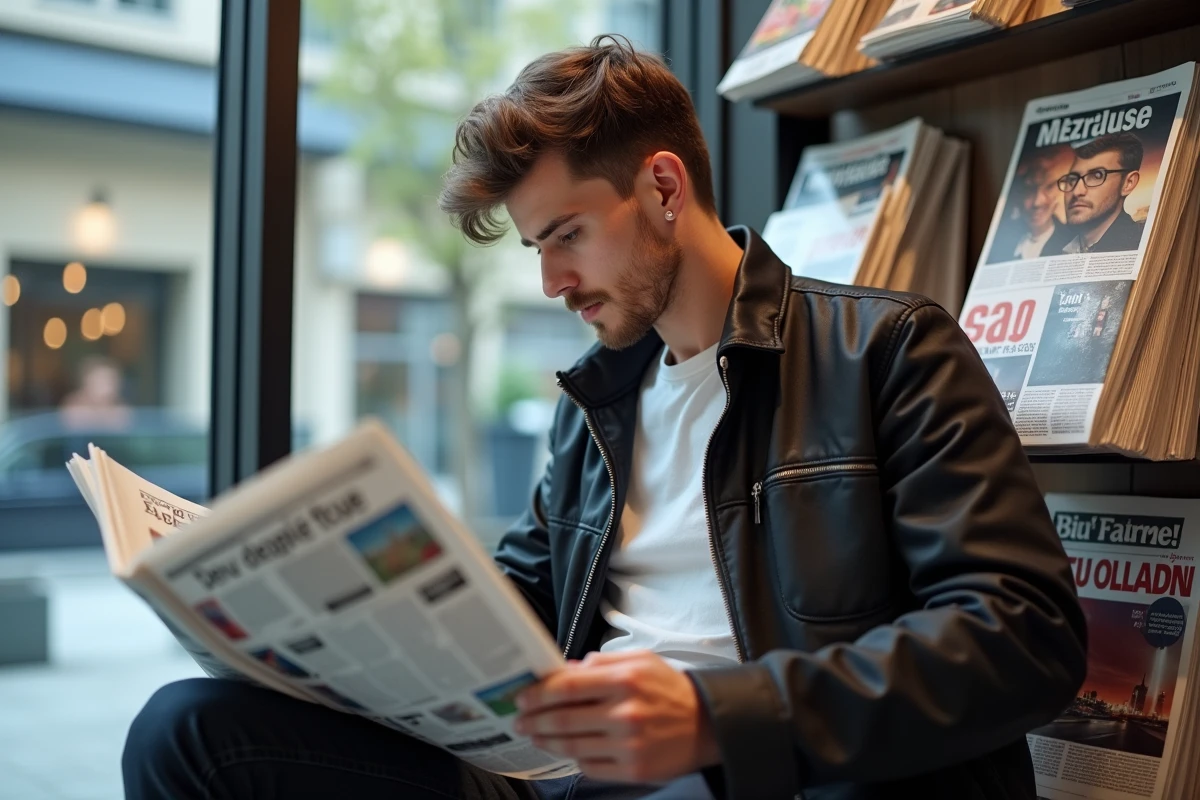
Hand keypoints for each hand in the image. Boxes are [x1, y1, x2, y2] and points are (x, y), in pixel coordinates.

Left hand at [513, 650, 720, 781]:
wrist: (708, 724)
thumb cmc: (670, 689)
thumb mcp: (640, 661)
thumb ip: (602, 662)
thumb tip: (566, 669)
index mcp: (625, 680)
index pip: (568, 687)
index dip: (540, 693)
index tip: (523, 697)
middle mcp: (625, 713)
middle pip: (564, 719)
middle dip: (535, 720)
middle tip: (519, 720)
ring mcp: (628, 744)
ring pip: (572, 746)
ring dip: (546, 741)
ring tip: (534, 735)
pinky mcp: (633, 770)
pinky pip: (590, 766)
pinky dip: (574, 758)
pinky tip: (566, 751)